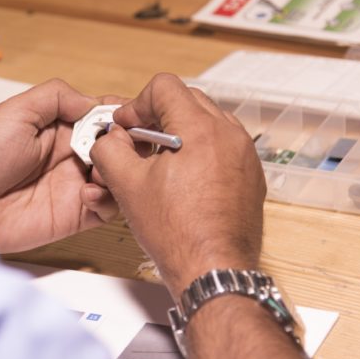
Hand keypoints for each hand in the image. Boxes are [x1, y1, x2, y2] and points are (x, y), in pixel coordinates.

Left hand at [0, 79, 119, 252]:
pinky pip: (108, 208)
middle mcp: (72, 154)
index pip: (104, 116)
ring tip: (99, 171)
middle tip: (119, 147)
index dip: (122, 116)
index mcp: (61, 126)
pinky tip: (86, 193)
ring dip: (119, 172)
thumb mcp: (17, 110)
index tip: (131, 117)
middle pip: (119, 147)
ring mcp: (75, 185)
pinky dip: (108, 199)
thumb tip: (94, 102)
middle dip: (127, 144)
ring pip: (120, 178)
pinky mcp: (75, 214)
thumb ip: (57, 96)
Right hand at [90, 74, 265, 295]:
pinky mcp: (251, 176)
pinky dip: (201, 152)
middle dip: (158, 117)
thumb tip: (108, 139)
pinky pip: (223, 147)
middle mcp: (229, 135)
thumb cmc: (178, 234)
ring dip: (181, 133)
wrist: (213, 271)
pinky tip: (183, 181)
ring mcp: (244, 156)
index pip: (165, 87)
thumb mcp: (128, 186)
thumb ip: (109, 150)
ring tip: (160, 163)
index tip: (127, 127)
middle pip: (188, 100)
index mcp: (200, 130)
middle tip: (138, 142)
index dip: (137, 104)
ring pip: (208, 123)